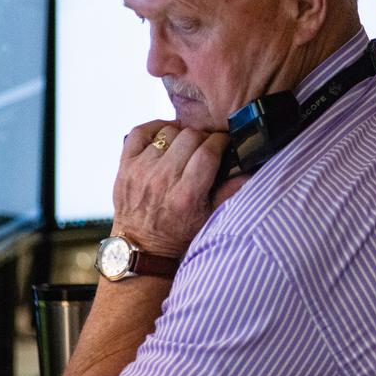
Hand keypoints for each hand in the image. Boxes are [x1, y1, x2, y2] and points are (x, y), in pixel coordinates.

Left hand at [111, 120, 235, 257]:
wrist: (141, 246)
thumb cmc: (177, 233)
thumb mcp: (209, 217)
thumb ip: (230, 191)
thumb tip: (249, 168)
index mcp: (186, 195)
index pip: (208, 152)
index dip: (220, 141)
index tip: (223, 143)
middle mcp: (162, 180)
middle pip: (190, 137)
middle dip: (202, 138)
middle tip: (204, 146)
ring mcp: (141, 171)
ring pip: (168, 132)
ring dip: (180, 136)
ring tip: (184, 147)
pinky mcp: (126, 166)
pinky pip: (140, 132)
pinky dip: (154, 129)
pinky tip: (164, 137)